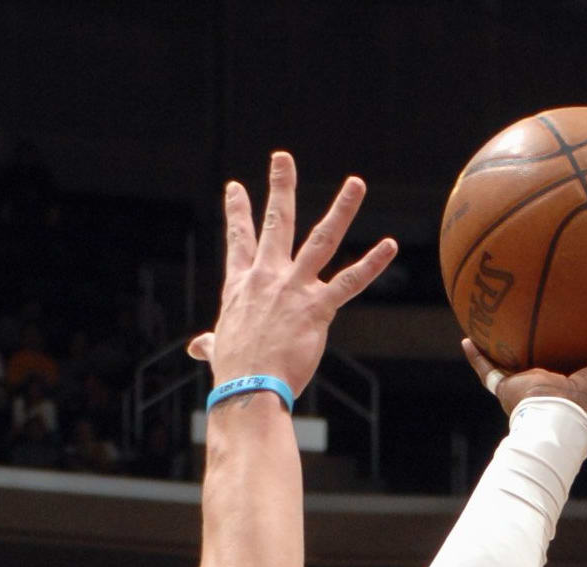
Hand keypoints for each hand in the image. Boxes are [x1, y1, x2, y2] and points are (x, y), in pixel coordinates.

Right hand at [190, 152, 396, 400]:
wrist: (249, 389)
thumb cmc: (234, 374)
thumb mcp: (218, 348)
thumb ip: (211, 342)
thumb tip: (197, 348)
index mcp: (241, 285)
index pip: (239, 240)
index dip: (238, 212)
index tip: (236, 187)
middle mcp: (267, 277)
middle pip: (275, 222)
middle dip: (280, 186)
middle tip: (283, 158)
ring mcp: (294, 288)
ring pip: (321, 239)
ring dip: (342, 209)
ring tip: (356, 183)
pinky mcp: (317, 307)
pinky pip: (350, 282)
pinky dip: (371, 264)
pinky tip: (389, 246)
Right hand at [462, 330, 586, 439]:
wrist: (562, 418)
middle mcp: (559, 390)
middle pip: (554, 361)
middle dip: (551, 344)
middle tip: (547, 315)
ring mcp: (532, 391)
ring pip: (519, 365)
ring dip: (509, 347)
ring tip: (501, 319)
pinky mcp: (509, 390)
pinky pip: (488, 371)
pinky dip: (478, 357)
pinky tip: (467, 337)